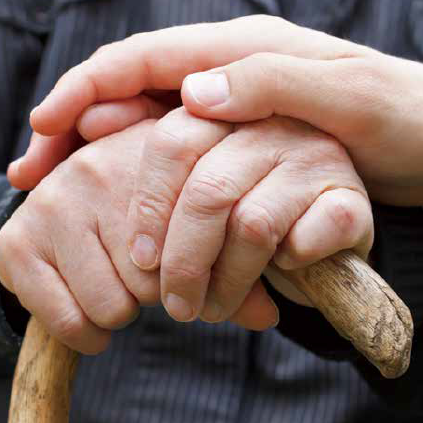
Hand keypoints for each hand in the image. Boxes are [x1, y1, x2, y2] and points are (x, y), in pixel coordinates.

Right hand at [0, 122, 278, 354]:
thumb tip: (271, 318)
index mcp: (156, 151)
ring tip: (118, 286)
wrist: (57, 200)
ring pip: (115, 305)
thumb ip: (237, 264)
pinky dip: (85, 333)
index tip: (193, 279)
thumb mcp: (194, 222)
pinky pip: (70, 321)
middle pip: (158, 280)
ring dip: (122, 312)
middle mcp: (100, 164)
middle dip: (158, 293)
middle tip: (147, 278)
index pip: (200, 237)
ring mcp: (54, 200)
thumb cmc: (145, 214)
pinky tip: (90, 312)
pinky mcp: (17, 241)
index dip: (199, 274)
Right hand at [10, 16, 422, 207]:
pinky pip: (172, 149)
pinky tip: (118, 202)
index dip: (86, 89)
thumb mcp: (349, 97)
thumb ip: (271, 85)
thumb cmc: (404, 115)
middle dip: (72, 125)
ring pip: (143, 122)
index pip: (143, 58)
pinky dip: (135, 172)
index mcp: (243, 50)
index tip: (42, 127)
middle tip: (29, 173)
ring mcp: (233, 104)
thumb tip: (191, 93)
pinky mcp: (242, 137)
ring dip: (94, 153)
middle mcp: (228, 71)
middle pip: (128, 89)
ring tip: (52, 189)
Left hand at [127, 108, 372, 324]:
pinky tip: (282, 274)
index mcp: (228, 113)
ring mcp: (317, 157)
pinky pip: (303, 242)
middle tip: (175, 306)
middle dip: (183, 261)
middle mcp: (273, 125)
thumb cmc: (247, 220)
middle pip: (208, 190)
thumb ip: (148, 179)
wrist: (327, 242)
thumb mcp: (196, 198)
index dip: (149, 207)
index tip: (139, 261)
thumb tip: (70, 139)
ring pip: (250, 225)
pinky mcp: (351, 200)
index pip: (172, 142)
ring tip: (213, 309)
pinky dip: (286, 272)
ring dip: (226, 282)